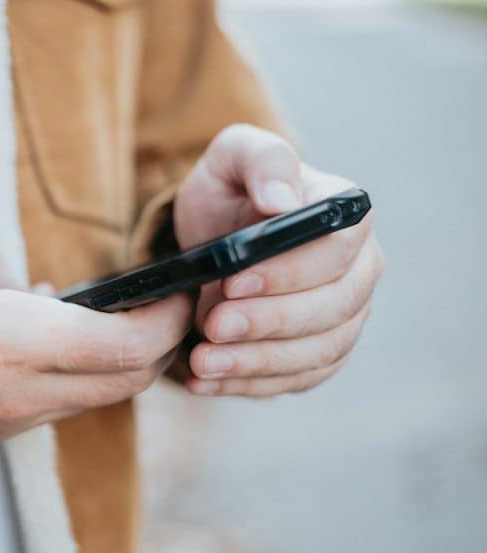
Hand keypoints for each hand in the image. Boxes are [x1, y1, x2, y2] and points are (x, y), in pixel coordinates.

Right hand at [0, 222, 191, 458]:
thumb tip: (21, 287)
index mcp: (9, 337)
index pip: (125, 344)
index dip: (166, 319)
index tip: (179, 292)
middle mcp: (18, 392)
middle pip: (124, 382)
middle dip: (157, 346)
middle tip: (161, 307)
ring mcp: (3, 422)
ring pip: (91, 399)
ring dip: (114, 364)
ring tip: (106, 318)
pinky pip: (52, 408)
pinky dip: (73, 378)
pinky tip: (50, 343)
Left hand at [174, 124, 383, 396]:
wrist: (214, 238)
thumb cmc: (230, 192)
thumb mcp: (232, 159)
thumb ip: (262, 162)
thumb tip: (282, 200)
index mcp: (347, 218)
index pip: (336, 250)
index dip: (287, 271)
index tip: (232, 281)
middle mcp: (359, 270)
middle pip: (334, 308)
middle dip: (269, 322)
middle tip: (212, 326)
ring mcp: (345, 317)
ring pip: (318, 352)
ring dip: (257, 362)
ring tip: (202, 361)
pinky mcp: (320, 353)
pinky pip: (298, 379)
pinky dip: (251, 385)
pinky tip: (207, 383)